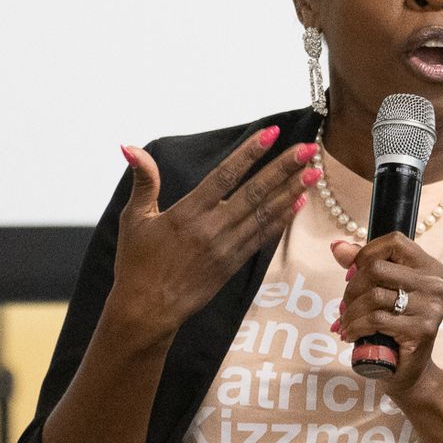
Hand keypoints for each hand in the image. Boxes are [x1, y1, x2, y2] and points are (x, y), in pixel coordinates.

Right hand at [108, 128, 317, 341]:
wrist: (147, 309)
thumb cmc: (137, 262)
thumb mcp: (134, 218)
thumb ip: (143, 180)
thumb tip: (129, 147)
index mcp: (188, 213)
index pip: (225, 176)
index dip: (250, 154)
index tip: (272, 134)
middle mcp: (212, 228)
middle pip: (255, 192)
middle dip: (284, 169)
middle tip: (309, 150)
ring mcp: (226, 247)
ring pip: (264, 213)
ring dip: (291, 191)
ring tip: (314, 172)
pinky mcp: (234, 263)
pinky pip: (263, 236)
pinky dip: (282, 218)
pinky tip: (299, 202)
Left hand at [330, 233, 442, 401]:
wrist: (408, 370)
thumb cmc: (393, 327)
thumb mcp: (382, 292)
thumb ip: (363, 266)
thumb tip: (338, 247)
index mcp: (430, 268)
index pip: (394, 241)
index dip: (366, 253)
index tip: (354, 274)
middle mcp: (436, 284)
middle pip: (378, 268)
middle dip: (352, 288)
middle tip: (345, 306)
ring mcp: (431, 308)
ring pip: (374, 295)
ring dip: (350, 312)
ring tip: (345, 323)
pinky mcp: (421, 330)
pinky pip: (376, 319)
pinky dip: (355, 327)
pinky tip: (351, 334)